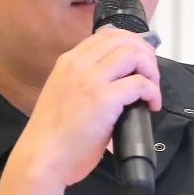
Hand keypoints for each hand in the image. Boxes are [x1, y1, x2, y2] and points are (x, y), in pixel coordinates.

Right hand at [12, 27, 161, 186]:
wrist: (41, 159)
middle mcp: (78, 65)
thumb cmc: (52, 136)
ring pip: (134, 54)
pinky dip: (152, 92)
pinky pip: (140, 83)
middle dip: (145, 54)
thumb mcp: (63, 94)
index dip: (130, 43)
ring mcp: (90, 80)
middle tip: (151, 75)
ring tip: (152, 90)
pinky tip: (151, 105)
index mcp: (68, 62)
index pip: (106, 35)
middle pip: (124, 40)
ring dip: (151, 70)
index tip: (140, 61)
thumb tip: (115, 82)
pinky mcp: (103, 99)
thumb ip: (83, 82)